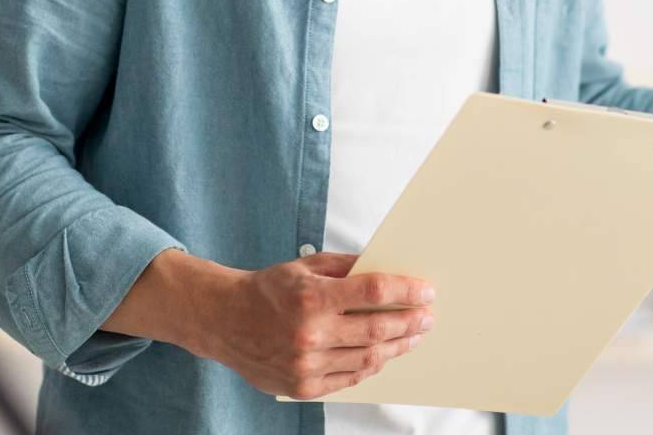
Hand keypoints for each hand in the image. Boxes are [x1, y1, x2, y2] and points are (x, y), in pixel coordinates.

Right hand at [205, 251, 433, 400]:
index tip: (426, 292)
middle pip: (376, 330)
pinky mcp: (302, 387)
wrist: (225, 321)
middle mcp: (309, 333)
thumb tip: (386, 268)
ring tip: (412, 337)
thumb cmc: (267, 290)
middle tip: (427, 317)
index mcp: (311, 297)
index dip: (405, 292)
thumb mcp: (306, 266)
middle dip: (409, 322)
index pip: (373, 293)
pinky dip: (371, 366)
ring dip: (397, 347)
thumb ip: (346, 267)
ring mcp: (306, 365)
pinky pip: (349, 378)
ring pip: (367, 358)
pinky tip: (384, 355)